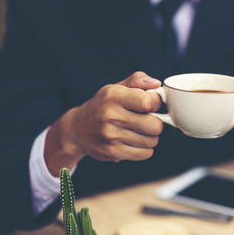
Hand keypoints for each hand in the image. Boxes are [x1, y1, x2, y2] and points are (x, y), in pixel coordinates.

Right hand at [44, 71, 162, 175]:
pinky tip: (134, 141)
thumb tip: (156, 84)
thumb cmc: (103, 106)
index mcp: (113, 96)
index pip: (149, 102)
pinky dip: (144, 148)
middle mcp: (111, 115)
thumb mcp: (116, 88)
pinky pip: (145, 153)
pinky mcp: (113, 152)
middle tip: (147, 120)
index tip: (151, 104)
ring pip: (152, 141)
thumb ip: (137, 81)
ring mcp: (111, 136)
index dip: (156, 103)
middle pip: (155, 125)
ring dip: (150, 137)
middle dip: (156, 123)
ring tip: (139, 131)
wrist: (77, 130)